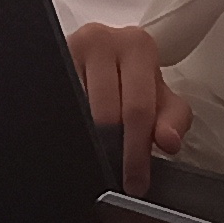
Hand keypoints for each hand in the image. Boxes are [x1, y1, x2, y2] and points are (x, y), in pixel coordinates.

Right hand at [66, 22, 188, 192]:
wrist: (102, 59)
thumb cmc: (133, 81)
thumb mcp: (161, 99)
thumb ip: (174, 120)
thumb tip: (168, 141)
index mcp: (137, 45)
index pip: (137, 108)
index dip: (136, 152)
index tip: (135, 183)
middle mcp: (102, 40)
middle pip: (105, 113)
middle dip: (112, 153)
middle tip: (116, 180)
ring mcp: (69, 48)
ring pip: (78, 110)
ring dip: (89, 140)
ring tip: (97, 159)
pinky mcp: (50, 61)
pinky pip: (60, 103)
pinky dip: (71, 125)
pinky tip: (79, 139)